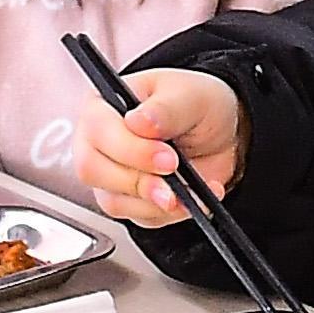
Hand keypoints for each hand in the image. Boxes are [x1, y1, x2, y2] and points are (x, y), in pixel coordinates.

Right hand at [70, 67, 245, 224]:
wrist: (221, 134)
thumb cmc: (196, 104)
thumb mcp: (189, 95)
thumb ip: (164, 109)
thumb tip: (138, 122)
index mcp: (104, 105)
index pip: (97, 130)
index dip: (131, 149)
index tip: (168, 159)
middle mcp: (99, 142)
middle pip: (92, 169)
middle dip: (139, 180)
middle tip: (174, 174)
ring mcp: (110, 175)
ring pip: (114, 201)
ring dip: (156, 201)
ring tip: (190, 189)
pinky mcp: (128, 202)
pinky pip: (139, 217)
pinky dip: (171, 212)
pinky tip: (193, 196)